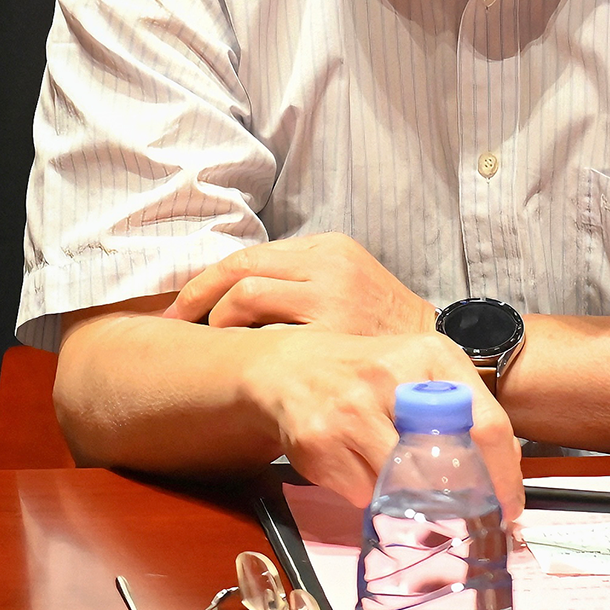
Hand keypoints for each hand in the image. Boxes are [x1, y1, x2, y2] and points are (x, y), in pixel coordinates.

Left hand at [165, 232, 434, 337]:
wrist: (433, 349)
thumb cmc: (381, 324)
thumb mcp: (348, 280)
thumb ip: (301, 279)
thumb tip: (235, 293)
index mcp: (327, 248)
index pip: (250, 255)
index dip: (207, 281)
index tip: (182, 307)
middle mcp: (326, 265)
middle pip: (241, 270)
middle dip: (198, 297)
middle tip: (176, 322)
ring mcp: (330, 296)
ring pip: (247, 295)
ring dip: (219, 321)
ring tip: (214, 343)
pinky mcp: (334, 330)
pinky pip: (272, 333)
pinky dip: (248, 344)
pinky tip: (243, 361)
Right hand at [236, 327, 524, 519]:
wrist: (290, 369)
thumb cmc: (368, 375)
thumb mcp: (421, 370)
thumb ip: (463, 410)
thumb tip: (504, 469)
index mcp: (430, 356)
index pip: (488, 425)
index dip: (504, 477)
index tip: (509, 508)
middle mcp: (391, 376)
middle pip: (447, 462)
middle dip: (459, 497)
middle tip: (465, 513)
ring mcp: (352, 410)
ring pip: (403, 486)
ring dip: (406, 497)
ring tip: (397, 480)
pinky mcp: (319, 443)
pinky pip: (362, 495)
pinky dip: (367, 494)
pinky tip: (357, 466)